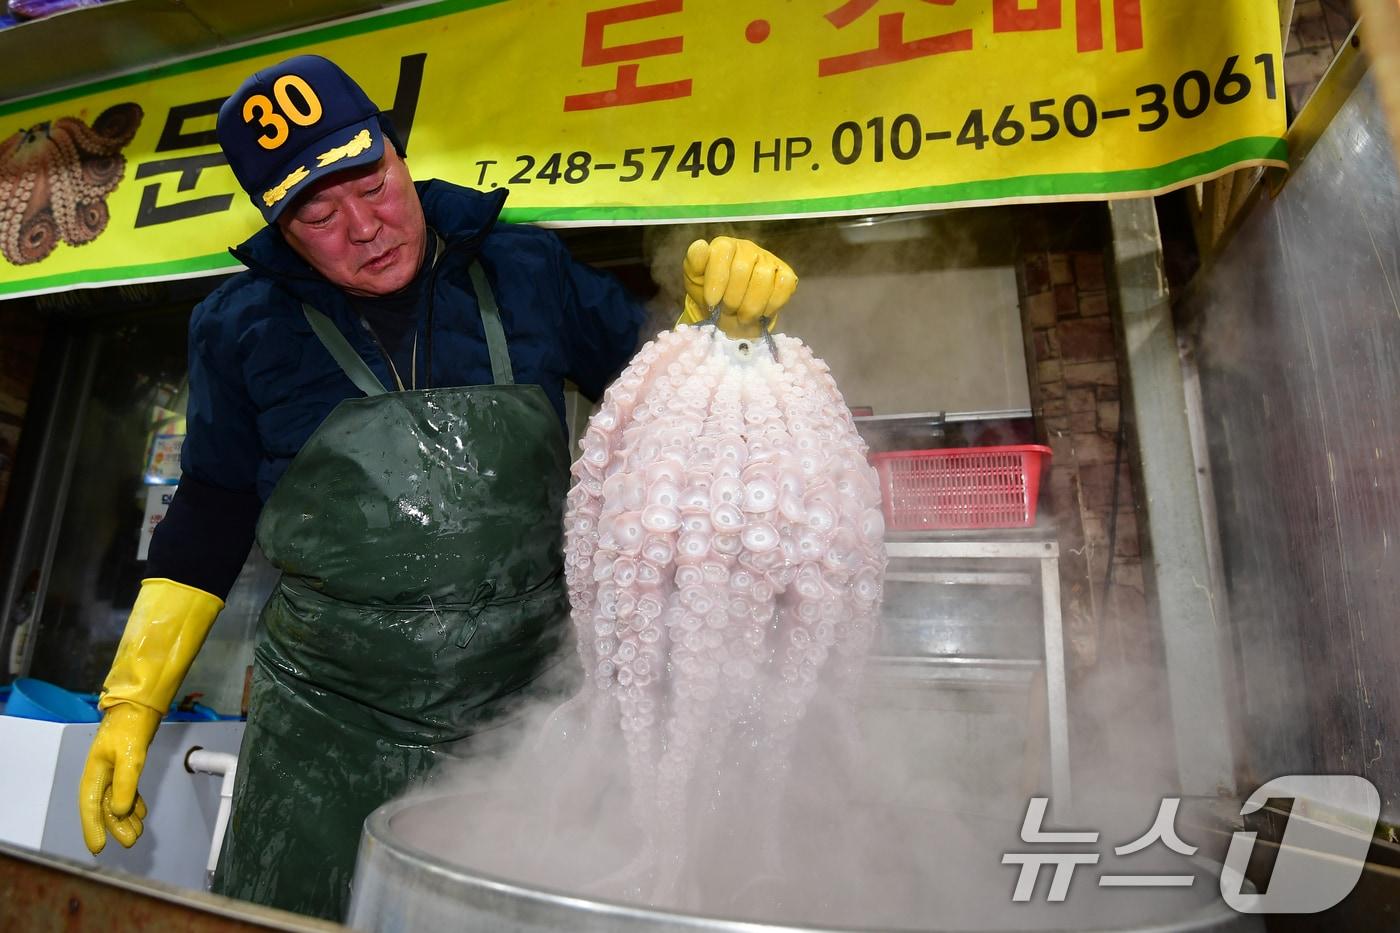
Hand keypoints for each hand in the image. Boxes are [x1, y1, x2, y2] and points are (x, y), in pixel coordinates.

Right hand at [78, 702, 160, 853]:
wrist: (138, 706)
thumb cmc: (130, 727)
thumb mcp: (130, 757)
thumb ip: (125, 785)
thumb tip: (120, 812)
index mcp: (94, 773)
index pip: (91, 808)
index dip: (93, 828)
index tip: (98, 847)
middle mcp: (100, 775)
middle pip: (106, 808)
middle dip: (116, 827)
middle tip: (130, 841)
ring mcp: (112, 771)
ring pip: (117, 801)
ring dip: (126, 818)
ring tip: (137, 832)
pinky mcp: (125, 766)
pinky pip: (126, 791)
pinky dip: (133, 803)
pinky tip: (140, 812)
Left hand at [682, 236, 796, 338]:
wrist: (730, 312)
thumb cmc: (710, 292)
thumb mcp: (695, 279)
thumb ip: (694, 263)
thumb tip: (701, 246)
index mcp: (724, 246)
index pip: (723, 252)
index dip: (717, 278)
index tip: (711, 301)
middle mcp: (748, 249)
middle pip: (743, 270)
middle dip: (732, 298)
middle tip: (727, 311)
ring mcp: (769, 260)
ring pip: (764, 278)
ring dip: (751, 305)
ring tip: (742, 316)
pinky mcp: (785, 274)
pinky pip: (784, 285)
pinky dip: (772, 303)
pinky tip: (762, 313)